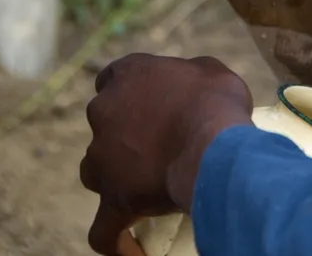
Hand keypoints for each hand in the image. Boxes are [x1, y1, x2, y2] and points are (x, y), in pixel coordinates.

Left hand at [79, 54, 253, 255]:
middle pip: (105, 125)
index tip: (149, 105)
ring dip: (113, 178)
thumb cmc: (215, 103)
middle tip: (159, 149)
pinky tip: (128, 250)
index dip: (129, 94)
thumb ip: (192, 74)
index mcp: (127, 75)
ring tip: (144, 191)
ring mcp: (101, 157)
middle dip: (124, 136)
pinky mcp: (111, 197)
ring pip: (95, 171)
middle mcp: (104, 110)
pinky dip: (114, 239)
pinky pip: (104, 228)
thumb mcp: (211, 72)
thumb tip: (194, 85)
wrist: (212, 144)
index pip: (113, 78)